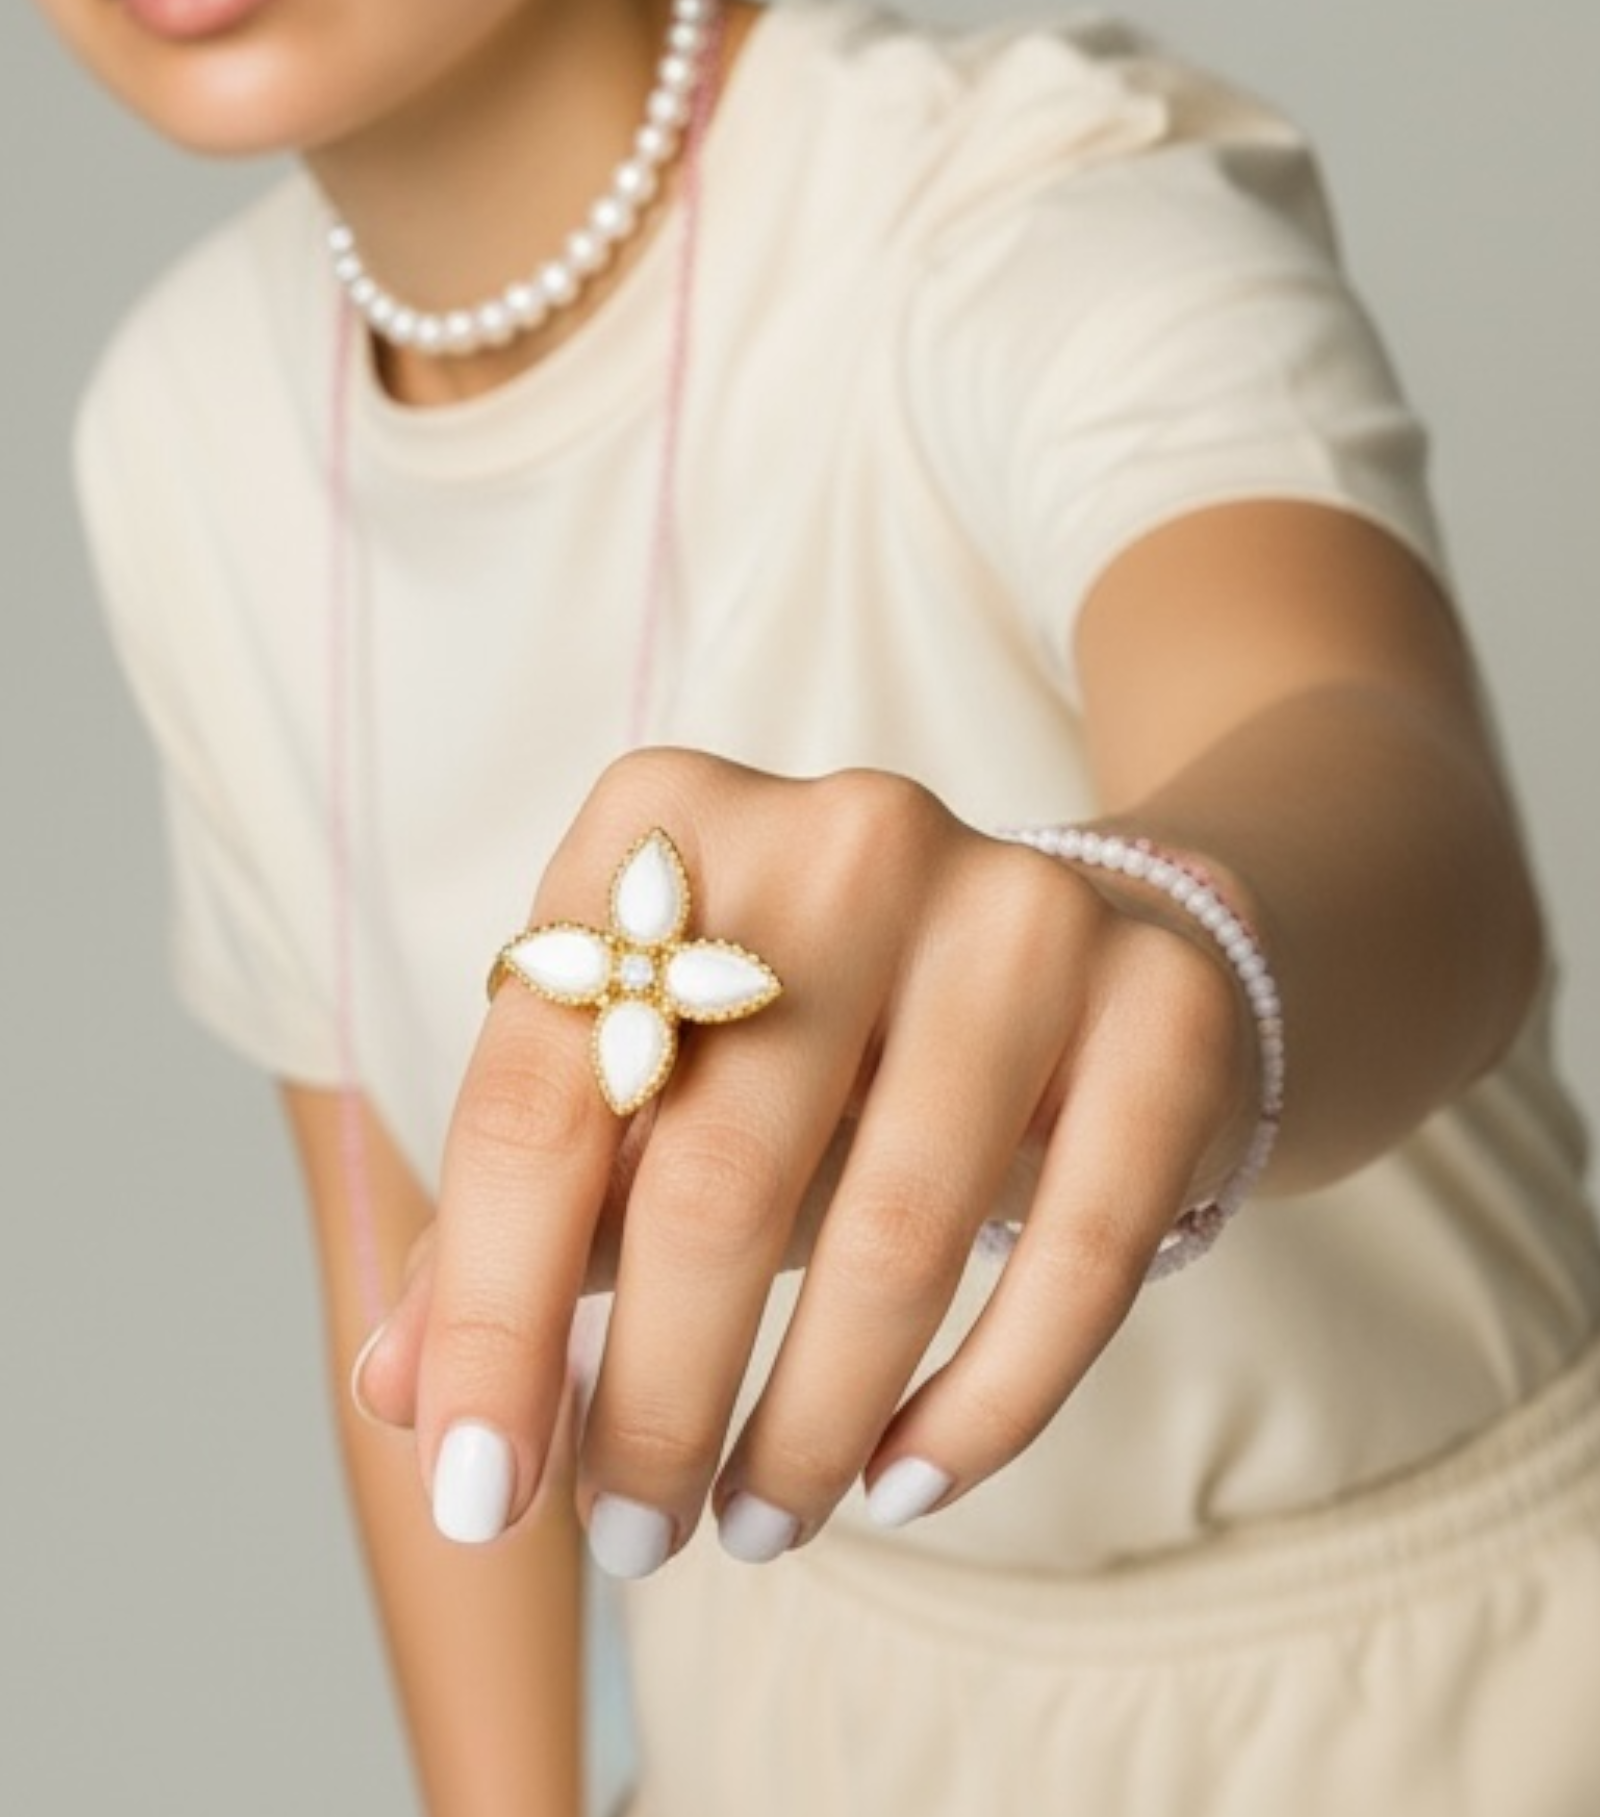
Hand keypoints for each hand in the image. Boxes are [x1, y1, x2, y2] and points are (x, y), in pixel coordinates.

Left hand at [357, 747, 1256, 1569]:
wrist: (1075, 951)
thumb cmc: (816, 1044)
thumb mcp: (658, 1097)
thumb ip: (528, 1221)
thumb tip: (398, 1394)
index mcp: (667, 825)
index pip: (538, 1103)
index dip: (490, 1319)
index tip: (478, 1494)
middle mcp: (845, 835)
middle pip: (710, 1180)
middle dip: (653, 1404)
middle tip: (631, 1538)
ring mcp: (1020, 909)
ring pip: (895, 1236)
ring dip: (806, 1427)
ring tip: (757, 1523)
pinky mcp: (1162, 1004)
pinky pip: (1076, 1256)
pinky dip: (983, 1406)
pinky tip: (903, 1478)